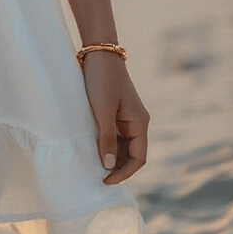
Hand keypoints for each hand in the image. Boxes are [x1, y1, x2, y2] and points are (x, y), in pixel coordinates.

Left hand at [81, 52, 149, 184]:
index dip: (124, 172)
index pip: (138, 158)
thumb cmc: (102, 80)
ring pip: (122, 145)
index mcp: (140, 123)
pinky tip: (93, 149)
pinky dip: (106, 144)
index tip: (105, 180)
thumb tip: (109, 166)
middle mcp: (137, 122)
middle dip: (116, 166)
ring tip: (92, 165)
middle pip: (131, 154)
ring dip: (111, 156)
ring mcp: (127, 117)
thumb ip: (107, 138)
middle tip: (96, 176)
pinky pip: (115, 135)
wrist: (99, 53)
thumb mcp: (103, 110)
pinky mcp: (117, 111)